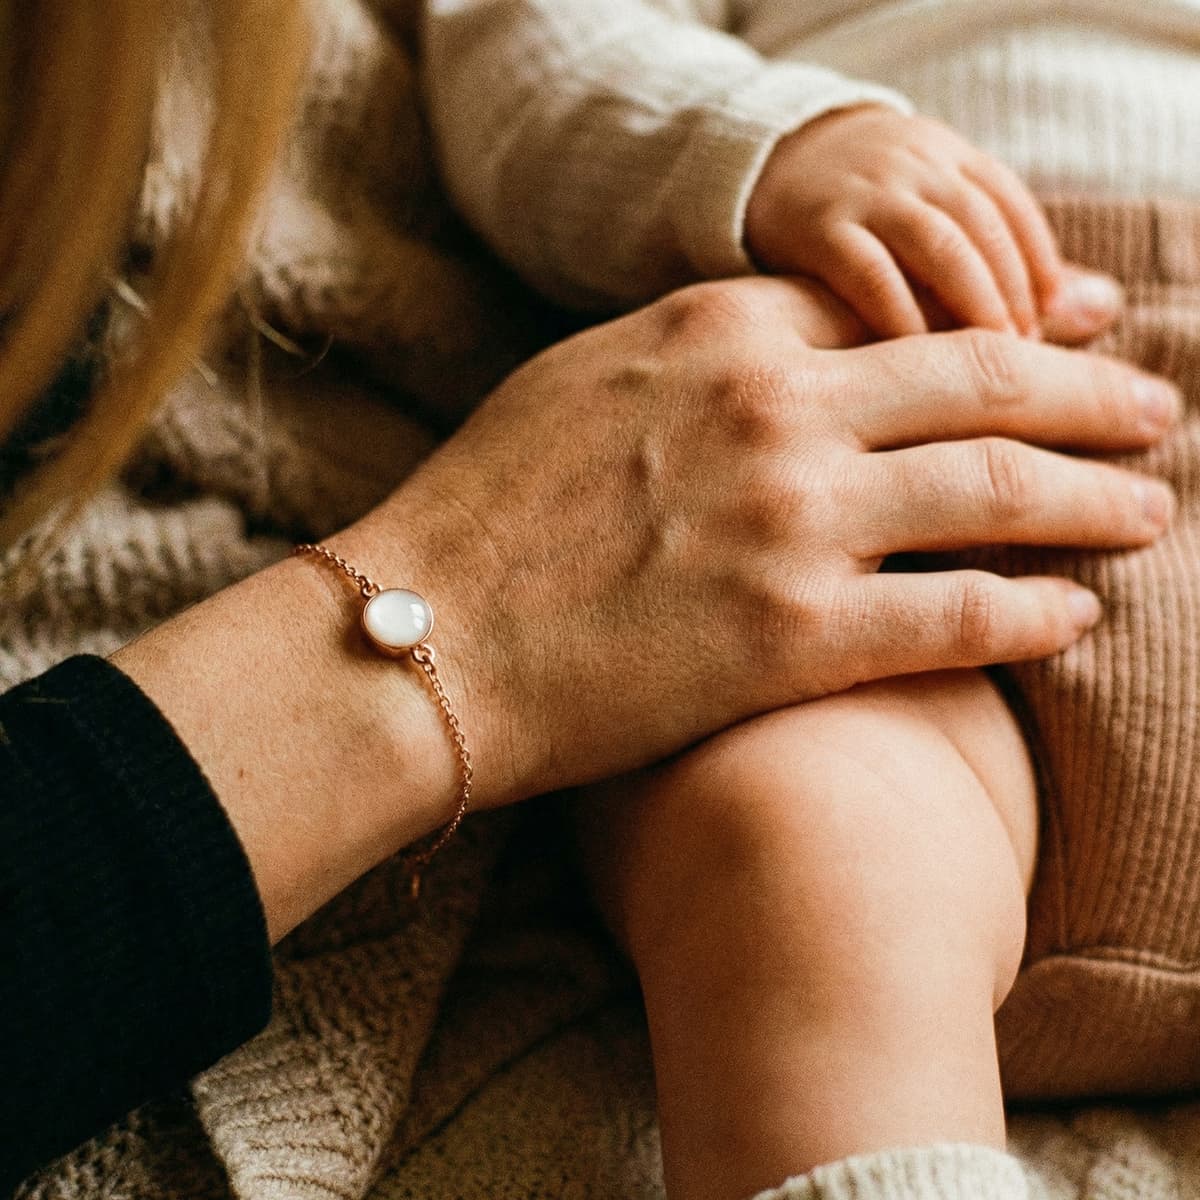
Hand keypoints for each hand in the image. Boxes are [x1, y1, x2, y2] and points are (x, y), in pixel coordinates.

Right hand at [339, 276, 1178, 809]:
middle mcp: (776, 410)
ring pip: (999, 492)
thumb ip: (704, 351)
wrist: (421, 634)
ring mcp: (793, 521)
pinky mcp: (794, 638)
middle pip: (985, 384)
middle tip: (1154, 410)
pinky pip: (958, 617)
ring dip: (1095, 499)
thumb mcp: (589, 381)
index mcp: (721, 331)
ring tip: (1148, 509)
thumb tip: (793, 350)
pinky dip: (1031, 613)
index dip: (1011, 323)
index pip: (904, 312)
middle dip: (1092, 395)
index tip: (1072, 337)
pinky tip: (1073, 617)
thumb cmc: (485, 510)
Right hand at [744, 106, 1101, 338]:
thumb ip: (998, 253)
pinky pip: (873, 277)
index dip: (1040, 271)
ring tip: (988, 365)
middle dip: (1012, 295)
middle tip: (1026, 361)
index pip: (1014, 211)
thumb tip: (1097, 310)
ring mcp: (867, 196)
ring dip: (976, 308)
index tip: (1050, 330)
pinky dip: (904, 320)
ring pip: (943, 249)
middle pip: (986, 229)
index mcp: (949, 158)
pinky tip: (917, 367)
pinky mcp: (817, 230)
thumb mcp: (930, 208)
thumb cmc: (863, 210)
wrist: (763, 164)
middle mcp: (916, 168)